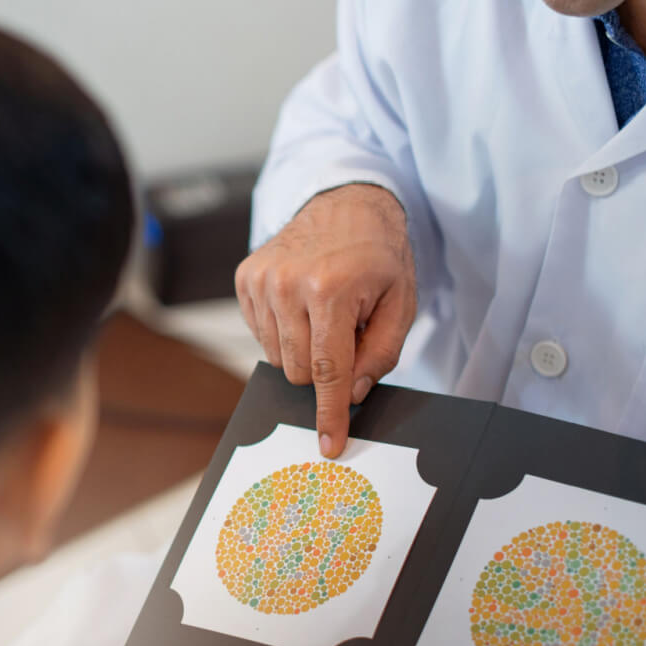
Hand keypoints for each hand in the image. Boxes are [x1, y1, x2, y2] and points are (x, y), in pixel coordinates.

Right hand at [235, 183, 415, 458]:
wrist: (346, 202)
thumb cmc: (377, 255)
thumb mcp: (400, 303)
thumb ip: (380, 354)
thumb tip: (351, 392)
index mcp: (329, 289)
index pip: (327, 371)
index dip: (330, 413)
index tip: (329, 443)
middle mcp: (286, 285)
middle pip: (299, 371)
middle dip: (325, 370)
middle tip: (346, 336)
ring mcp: (261, 280)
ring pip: (276, 357)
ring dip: (304, 350)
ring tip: (325, 315)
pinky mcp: (245, 278)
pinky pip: (261, 336)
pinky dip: (284, 333)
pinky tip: (303, 306)